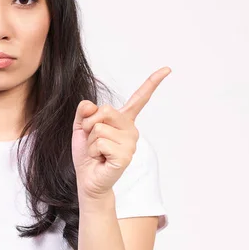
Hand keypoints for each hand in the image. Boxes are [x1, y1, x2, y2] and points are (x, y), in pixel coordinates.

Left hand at [72, 67, 170, 199]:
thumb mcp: (81, 127)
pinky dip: (93, 151)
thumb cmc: (88, 155)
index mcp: (123, 120)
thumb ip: (84, 112)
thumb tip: (90, 105)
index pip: (139, 98)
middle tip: (92, 141)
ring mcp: (131, 143)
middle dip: (89, 124)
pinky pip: (100, 142)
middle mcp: (131, 130)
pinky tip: (101, 159)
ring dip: (90, 141)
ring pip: (99, 128)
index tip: (167, 69)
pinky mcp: (126, 156)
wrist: (88, 179)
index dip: (152, 83)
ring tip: (97, 152)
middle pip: (105, 110)